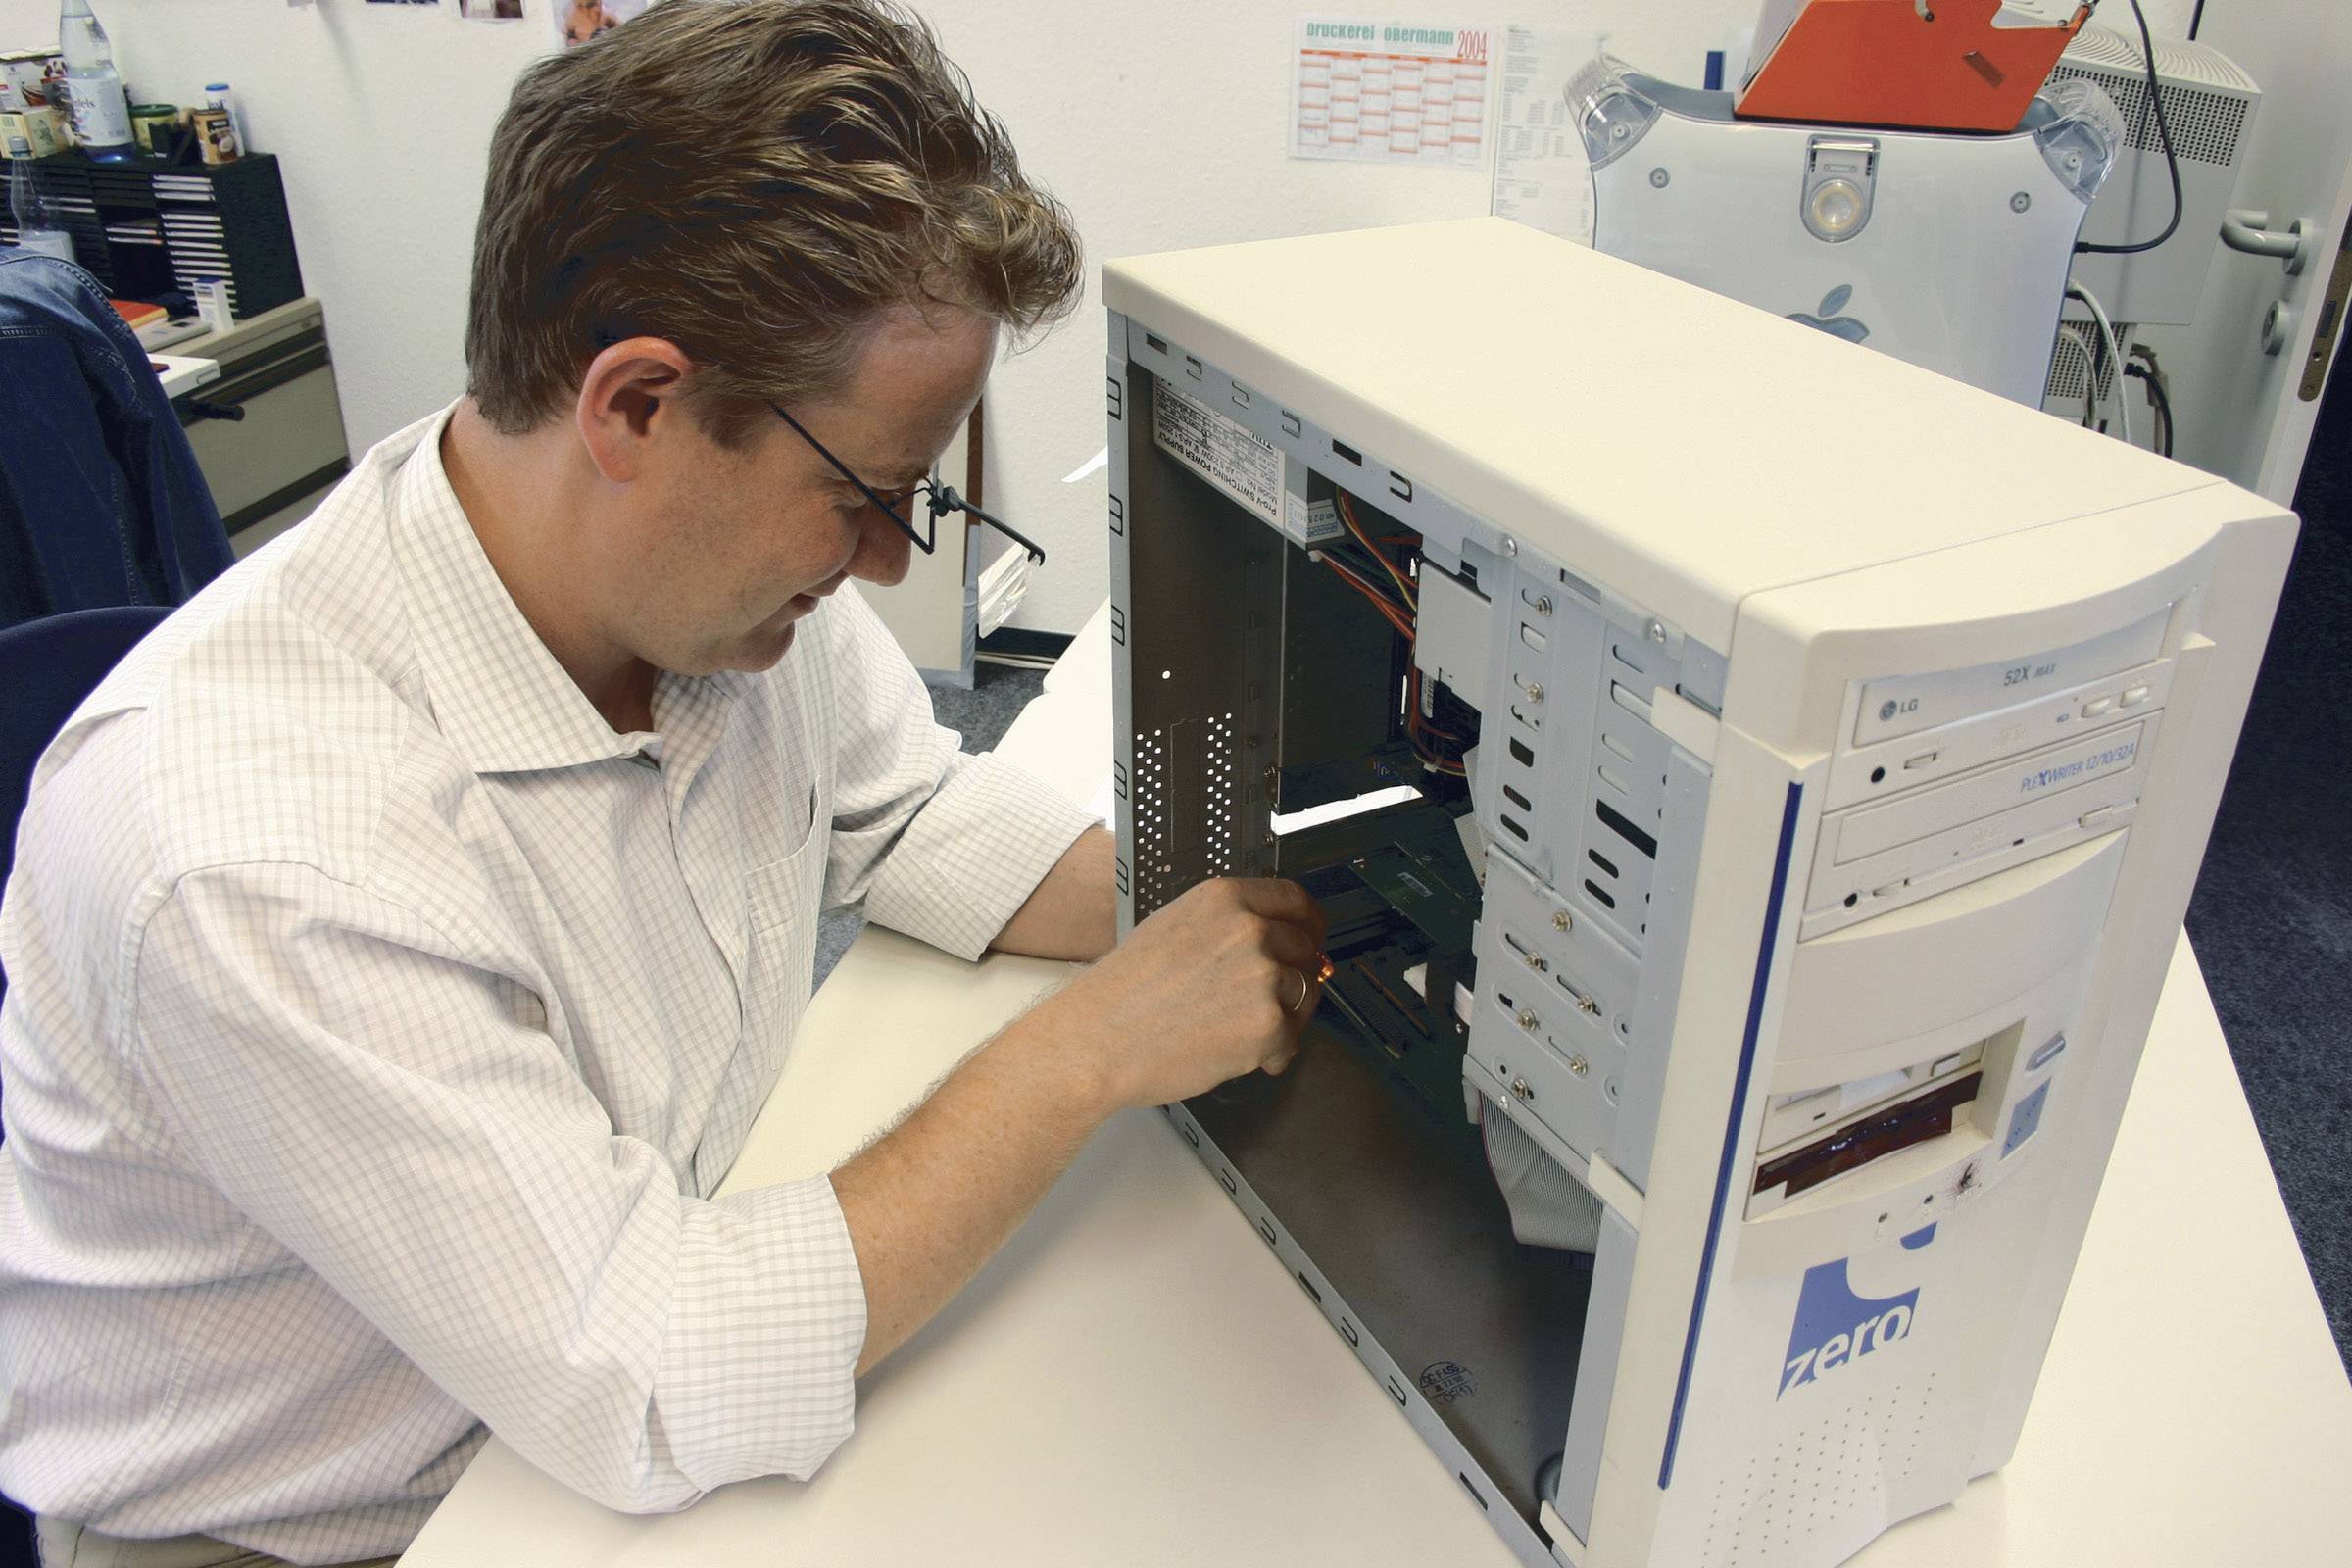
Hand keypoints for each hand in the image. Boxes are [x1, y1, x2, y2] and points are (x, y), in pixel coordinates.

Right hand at [1036, 878, 1327, 1110]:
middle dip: (1294, 978)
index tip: (1311, 939)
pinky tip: (1238, 1055)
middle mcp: (1249, 929)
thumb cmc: (1122, 995)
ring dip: (1284, 1017)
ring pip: (1304, 995)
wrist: (1096, 1042)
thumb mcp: (1173, 929)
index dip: (1309, 924)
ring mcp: (1262, 976)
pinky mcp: (1268, 1024)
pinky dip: (1273, 1053)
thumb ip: (1228, 928)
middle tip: (1269, 1000)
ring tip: (1241, 1033)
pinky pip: (1292, 1039)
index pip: (1296, 900)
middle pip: (1306, 949)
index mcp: (1224, 898)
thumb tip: (1277, 943)